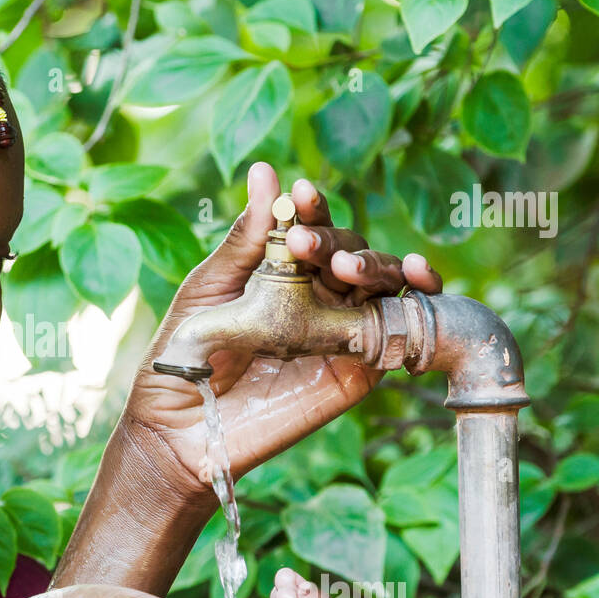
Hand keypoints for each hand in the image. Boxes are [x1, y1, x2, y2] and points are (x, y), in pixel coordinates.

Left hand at [122, 162, 442, 501]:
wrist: (178, 426)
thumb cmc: (182, 354)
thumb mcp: (210, 288)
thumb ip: (247, 239)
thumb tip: (267, 171)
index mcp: (281, 268)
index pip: (311, 226)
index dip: (312, 208)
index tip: (299, 195)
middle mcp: (318, 293)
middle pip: (351, 251)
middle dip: (336, 242)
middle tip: (308, 248)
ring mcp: (341, 328)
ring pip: (382, 283)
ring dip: (377, 265)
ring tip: (345, 269)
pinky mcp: (360, 367)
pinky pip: (402, 328)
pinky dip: (420, 300)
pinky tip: (419, 280)